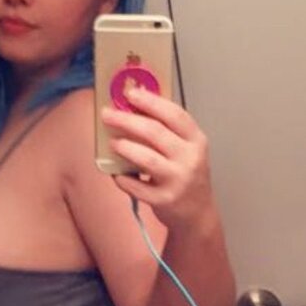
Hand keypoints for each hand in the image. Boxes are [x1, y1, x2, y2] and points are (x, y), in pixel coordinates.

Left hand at [101, 86, 213, 228]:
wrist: (197, 212)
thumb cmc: (186, 173)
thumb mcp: (186, 149)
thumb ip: (167, 129)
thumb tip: (134, 105)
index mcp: (196, 140)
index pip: (175, 115)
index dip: (151, 102)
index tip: (130, 93)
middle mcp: (190, 159)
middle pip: (155, 133)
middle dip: (127, 120)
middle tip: (108, 114)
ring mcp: (178, 181)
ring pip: (147, 159)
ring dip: (125, 147)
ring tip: (112, 142)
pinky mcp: (164, 200)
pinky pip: (138, 186)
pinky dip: (123, 178)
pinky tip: (115, 173)